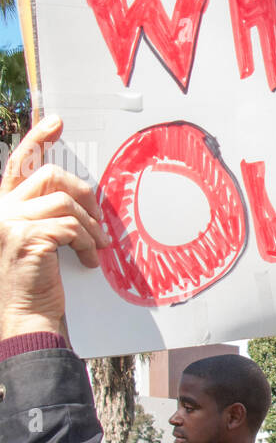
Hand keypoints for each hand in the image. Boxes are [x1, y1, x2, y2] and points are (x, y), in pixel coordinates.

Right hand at [0, 117, 108, 340]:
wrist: (26, 319)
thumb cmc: (35, 284)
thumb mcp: (39, 242)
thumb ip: (48, 215)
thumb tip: (80, 197)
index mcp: (1, 208)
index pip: (18, 165)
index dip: (36, 140)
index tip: (56, 122)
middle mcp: (0, 211)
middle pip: (49, 177)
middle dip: (82, 193)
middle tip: (100, 216)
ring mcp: (10, 223)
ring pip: (64, 202)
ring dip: (89, 225)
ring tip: (97, 246)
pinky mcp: (27, 237)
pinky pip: (70, 226)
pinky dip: (86, 242)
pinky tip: (88, 260)